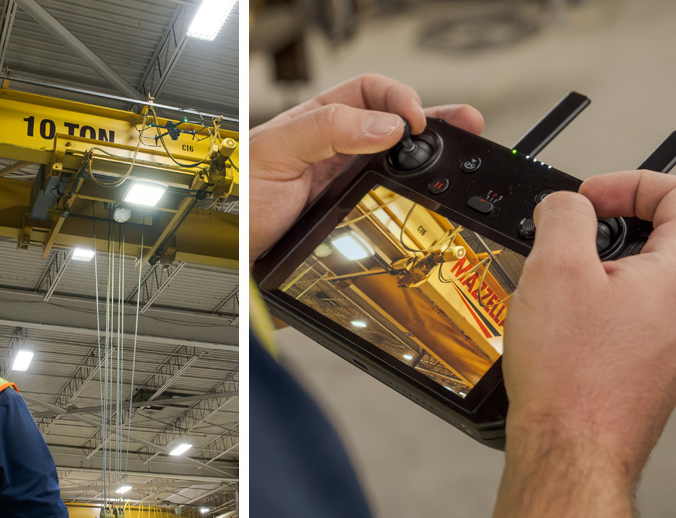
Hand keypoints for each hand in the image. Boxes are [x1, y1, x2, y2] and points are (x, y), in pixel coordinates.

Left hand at [249, 74, 483, 267]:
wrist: (225, 250)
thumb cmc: (234, 194)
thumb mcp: (276, 150)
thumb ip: (327, 129)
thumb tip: (386, 126)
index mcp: (318, 124)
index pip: (370, 93)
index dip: (397, 98)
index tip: (414, 121)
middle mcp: (334, 152)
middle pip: (393, 128)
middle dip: (433, 124)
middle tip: (466, 126)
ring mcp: (342, 186)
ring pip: (396, 166)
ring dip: (428, 161)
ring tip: (458, 159)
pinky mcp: (346, 218)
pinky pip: (387, 203)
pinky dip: (411, 199)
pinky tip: (425, 199)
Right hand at [481, 170, 675, 517]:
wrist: (571, 448)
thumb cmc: (573, 375)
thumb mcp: (555, 268)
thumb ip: (565, 215)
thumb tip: (565, 205)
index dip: (628, 186)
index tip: (589, 199)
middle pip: (661, 239)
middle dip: (609, 227)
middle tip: (569, 237)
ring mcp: (674, 342)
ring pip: (641, 279)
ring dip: (598, 269)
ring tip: (559, 285)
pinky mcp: (655, 367)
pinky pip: (631, 315)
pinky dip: (597, 306)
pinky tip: (562, 326)